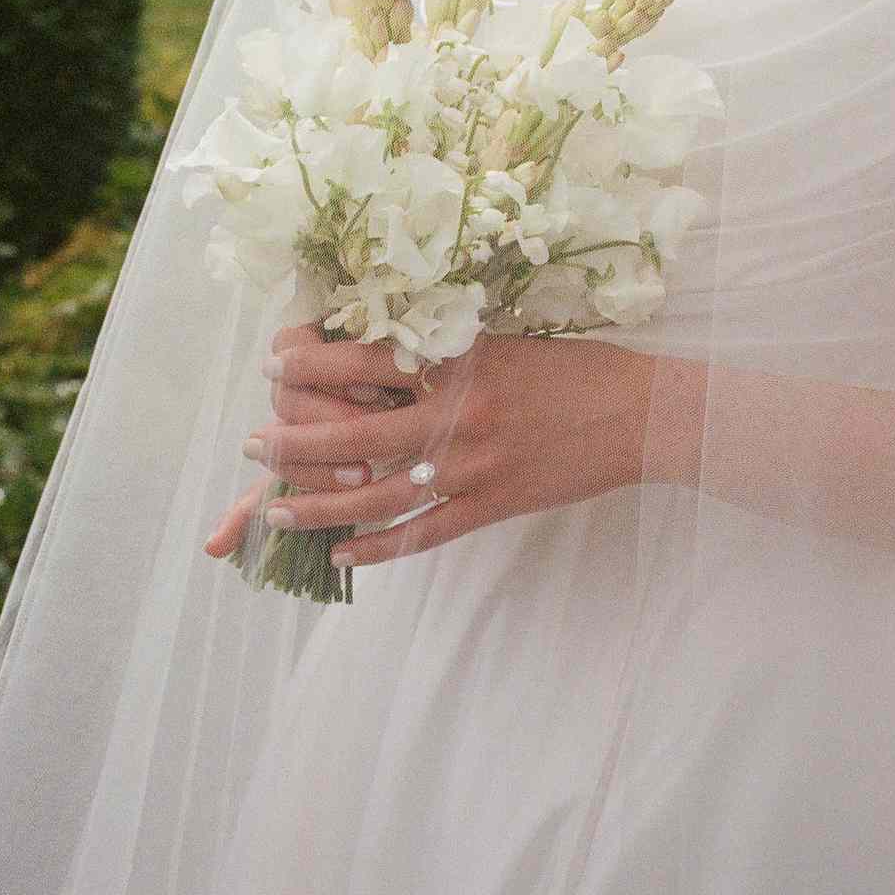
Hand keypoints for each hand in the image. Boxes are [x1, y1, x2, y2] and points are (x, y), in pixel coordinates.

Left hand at [219, 327, 659, 570]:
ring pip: (377, 492)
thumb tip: (382, 347)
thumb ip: (449, 348)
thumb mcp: (507, 340)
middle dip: (294, 441)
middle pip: (354, 431)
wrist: (642, 413)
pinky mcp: (492, 505)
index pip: (365, 358)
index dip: (311, 363)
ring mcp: (473, 466)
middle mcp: (458, 413)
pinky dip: (378, 549)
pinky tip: (341, 554)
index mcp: (460, 360)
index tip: (274, 363)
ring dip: (320, 502)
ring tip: (278, 508)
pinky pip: (422, 535)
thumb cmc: (577, 367)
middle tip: (253, 445)